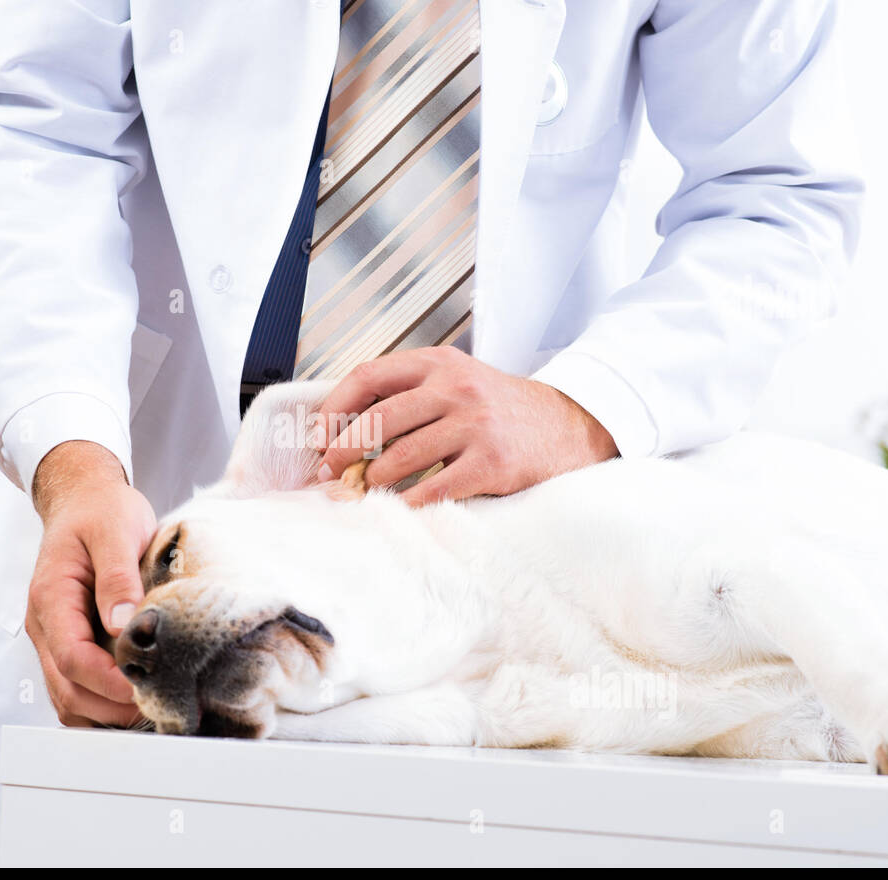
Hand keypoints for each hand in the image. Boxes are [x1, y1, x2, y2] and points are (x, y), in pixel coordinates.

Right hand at [26, 440, 154, 726]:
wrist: (83, 499)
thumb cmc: (101, 511)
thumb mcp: (116, 530)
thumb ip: (118, 576)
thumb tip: (122, 624)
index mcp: (51, 597)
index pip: (72, 658)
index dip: (109, 682)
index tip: (147, 689)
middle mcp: (45, 625)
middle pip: (68, 690)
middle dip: (111, 708)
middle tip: (160, 709)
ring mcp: (54, 638)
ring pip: (69, 698)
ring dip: (106, 714)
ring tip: (153, 710)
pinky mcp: (70, 642)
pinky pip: (78, 688)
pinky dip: (103, 705)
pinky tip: (138, 700)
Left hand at [314, 347, 617, 505]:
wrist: (567, 425)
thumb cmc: (501, 409)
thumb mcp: (457, 381)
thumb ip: (409, 393)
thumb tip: (344, 426)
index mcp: (439, 364)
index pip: (368, 377)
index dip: (335, 409)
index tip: (320, 435)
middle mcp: (455, 389)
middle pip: (377, 421)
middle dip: (344, 451)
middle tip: (331, 471)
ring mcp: (475, 426)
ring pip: (400, 458)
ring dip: (373, 481)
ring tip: (365, 489)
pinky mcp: (491, 463)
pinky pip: (433, 489)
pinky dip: (407, 503)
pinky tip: (398, 508)